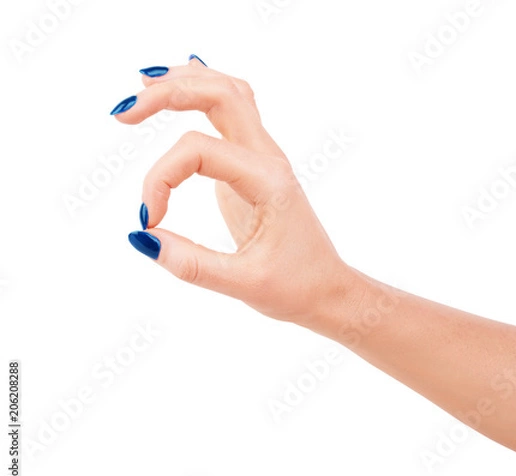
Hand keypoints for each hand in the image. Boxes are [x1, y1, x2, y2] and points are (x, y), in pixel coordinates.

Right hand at [112, 58, 360, 327]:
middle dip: (167, 93)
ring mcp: (264, 157)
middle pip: (220, 94)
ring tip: (144, 83)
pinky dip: (206, 91)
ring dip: (187, 82)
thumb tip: (142, 237)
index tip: (148, 219)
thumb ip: (192, 264)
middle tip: (122, 114)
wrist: (328, 287)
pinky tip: (185, 83)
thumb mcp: (244, 285)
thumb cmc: (296, 286)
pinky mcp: (254, 165)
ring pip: (229, 93)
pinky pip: (234, 112)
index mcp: (269, 182)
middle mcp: (269, 159)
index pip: (199, 150)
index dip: (160, 178)